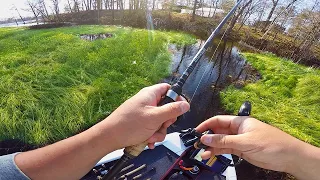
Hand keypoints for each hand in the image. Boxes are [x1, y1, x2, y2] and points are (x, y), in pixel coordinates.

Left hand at [101, 83, 189, 148]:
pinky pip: (152, 128)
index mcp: (150, 94)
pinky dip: (152, 135)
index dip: (177, 98)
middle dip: (166, 121)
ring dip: (159, 131)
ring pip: (160, 121)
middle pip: (167, 108)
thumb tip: (185, 104)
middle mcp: (147, 102)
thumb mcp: (155, 117)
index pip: (168, 89)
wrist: (109, 138)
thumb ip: (172, 110)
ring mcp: (144, 113)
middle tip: (162, 125)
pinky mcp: (140, 123)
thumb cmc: (129, 125)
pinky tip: (147, 141)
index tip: (180, 109)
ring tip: (150, 137)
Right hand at [195, 115, 310, 172]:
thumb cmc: (271, 144)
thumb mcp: (245, 141)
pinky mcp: (242, 150)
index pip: (218, 120)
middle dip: (207, 137)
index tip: (196, 131)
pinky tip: (210, 155)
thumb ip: (224, 140)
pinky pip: (226, 150)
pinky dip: (218, 152)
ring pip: (221, 142)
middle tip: (196, 144)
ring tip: (201, 152)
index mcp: (239, 122)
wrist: (288, 157)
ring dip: (211, 146)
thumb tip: (206, 138)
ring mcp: (239, 140)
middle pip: (218, 131)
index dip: (206, 124)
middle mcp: (238, 130)